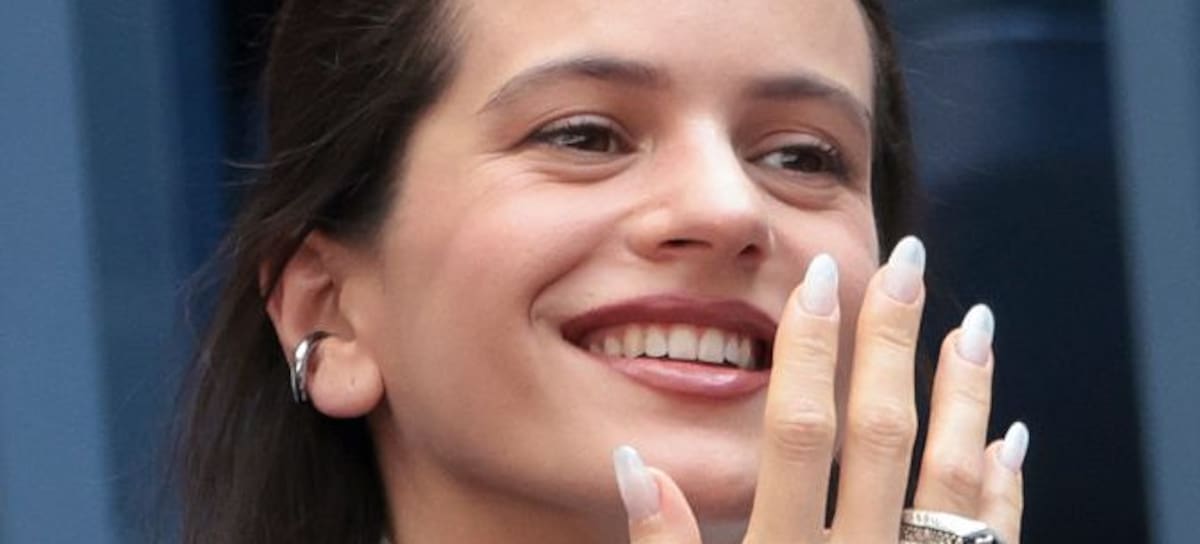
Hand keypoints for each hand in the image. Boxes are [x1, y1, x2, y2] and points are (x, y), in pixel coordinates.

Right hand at [613, 237, 1027, 542]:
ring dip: (965, 395)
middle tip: (911, 262)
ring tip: (976, 325)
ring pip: (952, 481)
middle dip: (893, 340)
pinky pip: (994, 542)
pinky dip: (1004, 490)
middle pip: (882, 435)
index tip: (820, 279)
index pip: (799, 432)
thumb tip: (635, 465)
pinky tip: (1010, 439)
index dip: (809, 352)